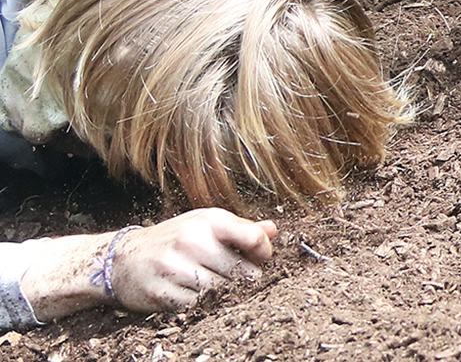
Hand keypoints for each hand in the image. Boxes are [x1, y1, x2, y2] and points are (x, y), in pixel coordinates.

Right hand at [18, 210, 276, 320]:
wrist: (120, 259)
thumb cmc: (173, 239)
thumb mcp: (205, 225)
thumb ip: (240, 229)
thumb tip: (273, 230)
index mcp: (209, 221)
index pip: (253, 238)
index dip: (263, 253)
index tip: (259, 259)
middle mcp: (192, 241)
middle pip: (239, 271)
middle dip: (242, 278)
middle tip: (233, 276)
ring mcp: (175, 268)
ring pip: (219, 290)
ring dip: (219, 292)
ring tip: (208, 283)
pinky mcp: (161, 292)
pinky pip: (196, 305)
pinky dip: (197, 303)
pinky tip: (188, 292)